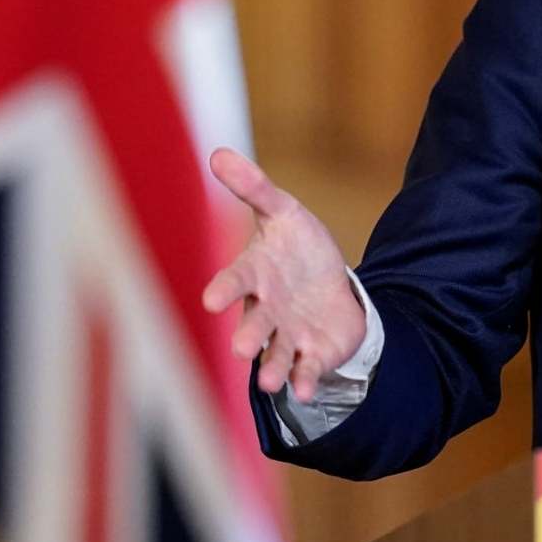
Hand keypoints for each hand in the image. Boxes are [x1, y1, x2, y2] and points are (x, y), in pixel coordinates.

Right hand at [202, 147, 365, 401]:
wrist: (329, 285)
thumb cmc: (297, 247)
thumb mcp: (284, 212)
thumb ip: (254, 188)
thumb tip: (217, 153)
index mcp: (255, 274)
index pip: (236, 281)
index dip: (225, 290)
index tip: (212, 300)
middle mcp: (265, 309)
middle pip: (255, 323)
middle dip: (249, 335)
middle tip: (242, 348)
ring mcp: (287, 333)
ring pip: (275, 353)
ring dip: (271, 367)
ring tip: (268, 381)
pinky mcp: (311, 351)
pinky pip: (306, 368)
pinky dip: (306, 378)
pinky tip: (307, 388)